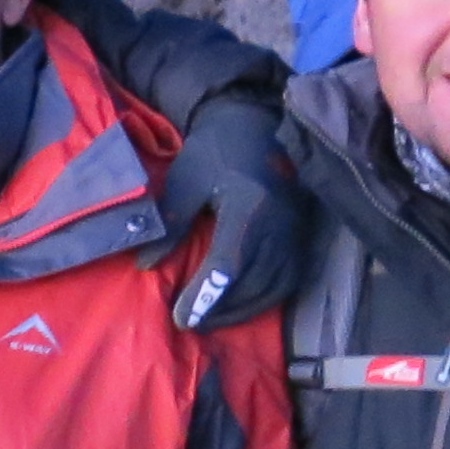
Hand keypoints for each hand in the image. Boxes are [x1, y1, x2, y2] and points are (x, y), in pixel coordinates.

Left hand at [144, 95, 308, 329]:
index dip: (205, 296)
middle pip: (252, 284)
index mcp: (248, 207)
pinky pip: (288, 282)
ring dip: (241, 311)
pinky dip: (265, 301)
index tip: (181, 317)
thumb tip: (146, 265)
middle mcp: (279, 226)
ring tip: (210, 319)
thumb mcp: (186, 179)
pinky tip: (240, 306)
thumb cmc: (216, 151)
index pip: (228, 264)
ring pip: (272, 289)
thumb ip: (171, 223)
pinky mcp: (303, 238)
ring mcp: (296, 234)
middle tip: (189, 322)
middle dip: (220, 311)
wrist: (258, 126)